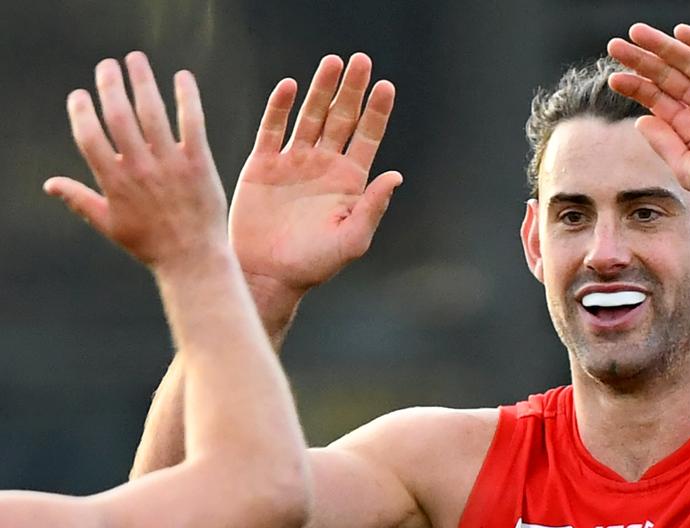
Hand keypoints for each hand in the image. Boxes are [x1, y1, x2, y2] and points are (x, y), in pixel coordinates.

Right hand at [44, 53, 227, 268]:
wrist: (194, 260)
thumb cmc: (150, 245)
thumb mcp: (109, 225)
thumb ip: (80, 200)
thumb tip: (49, 184)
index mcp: (114, 182)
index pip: (88, 136)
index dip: (80, 111)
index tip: (79, 94)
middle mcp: (140, 169)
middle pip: (117, 116)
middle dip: (109, 85)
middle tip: (107, 65)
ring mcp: (170, 165)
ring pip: (151, 112)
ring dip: (142, 81)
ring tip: (135, 59)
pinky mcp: (199, 165)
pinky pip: (192, 123)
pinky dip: (187, 97)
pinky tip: (182, 77)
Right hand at [229, 53, 401, 302]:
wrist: (268, 274)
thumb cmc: (314, 264)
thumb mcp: (352, 240)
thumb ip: (373, 207)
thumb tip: (396, 176)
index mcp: (348, 181)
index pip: (366, 137)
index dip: (376, 112)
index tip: (385, 85)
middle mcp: (323, 165)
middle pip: (341, 118)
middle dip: (351, 89)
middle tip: (361, 60)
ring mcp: (293, 162)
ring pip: (310, 115)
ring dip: (321, 89)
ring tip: (332, 62)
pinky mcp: (263, 165)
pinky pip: (272, 128)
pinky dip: (280, 107)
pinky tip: (290, 86)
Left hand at [607, 24, 689, 216]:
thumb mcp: (688, 170)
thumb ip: (664, 144)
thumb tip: (641, 119)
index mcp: (688, 128)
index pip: (655, 99)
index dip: (634, 86)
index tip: (613, 77)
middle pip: (667, 76)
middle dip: (641, 60)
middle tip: (615, 45)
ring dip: (664, 47)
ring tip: (638, 33)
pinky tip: (681, 34)